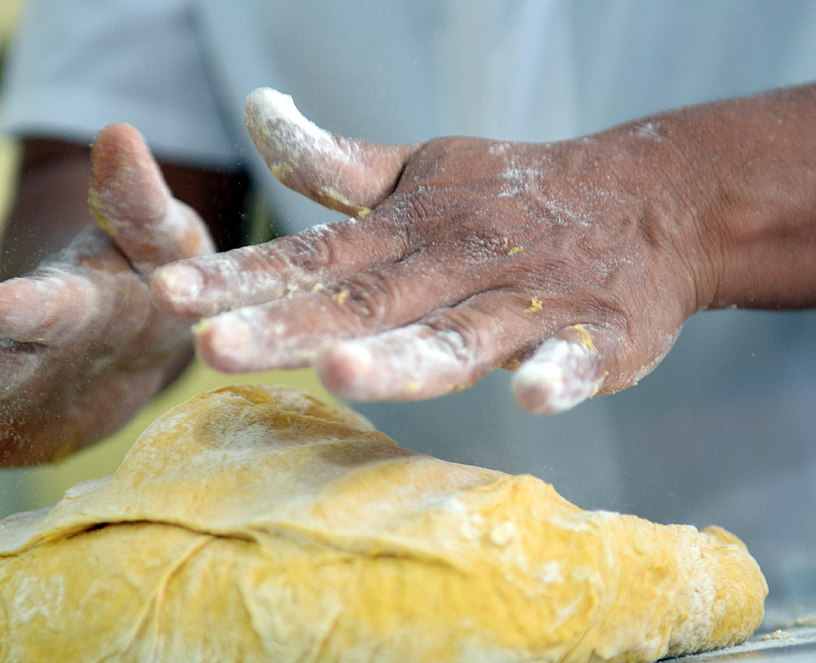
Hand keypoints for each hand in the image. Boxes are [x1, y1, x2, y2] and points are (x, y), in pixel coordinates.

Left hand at [149, 89, 707, 413]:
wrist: (648, 200)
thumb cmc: (511, 196)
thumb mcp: (417, 172)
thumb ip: (334, 165)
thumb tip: (257, 114)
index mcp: (404, 234)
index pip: (309, 257)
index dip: (239, 277)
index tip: (167, 295)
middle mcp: (454, 265)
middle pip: (364, 303)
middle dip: (288, 328)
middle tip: (214, 351)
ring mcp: (526, 301)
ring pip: (459, 334)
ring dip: (404, 358)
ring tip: (343, 375)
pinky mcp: (596, 333)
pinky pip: (577, 357)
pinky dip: (558, 374)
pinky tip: (532, 396)